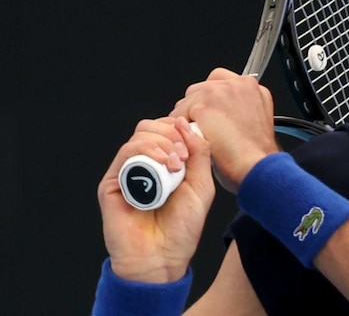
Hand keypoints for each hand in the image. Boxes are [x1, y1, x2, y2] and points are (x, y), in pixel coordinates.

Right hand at [97, 116, 214, 282]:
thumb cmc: (182, 227)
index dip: (179, 128)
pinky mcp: (112, 182)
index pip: (166, 129)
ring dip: (162, 143)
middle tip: (184, 156)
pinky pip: (126, 153)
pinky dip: (146, 151)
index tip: (192, 144)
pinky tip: (163, 166)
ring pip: (139, 136)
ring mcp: (127, 172)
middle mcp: (144, 164)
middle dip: (171, 134)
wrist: (162, 257)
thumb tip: (186, 124)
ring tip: (176, 164)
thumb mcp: (202, 185)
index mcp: (164, 162)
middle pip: (150, 127)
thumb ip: (199, 153)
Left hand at [170, 68, 279, 192]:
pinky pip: (179, 114)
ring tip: (198, 136)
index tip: (212, 116)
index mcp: (252, 87)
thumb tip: (225, 112)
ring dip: (189, 116)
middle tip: (203, 128)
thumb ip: (242, 109)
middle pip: (202, 88)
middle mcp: (237, 84)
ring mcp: (220, 92)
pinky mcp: (204, 105)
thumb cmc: (256, 156)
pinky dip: (181, 129)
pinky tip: (191, 141)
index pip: (220, 82)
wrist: (256, 167)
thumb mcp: (256, 123)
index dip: (213, 101)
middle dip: (199, 107)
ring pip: (189, 99)